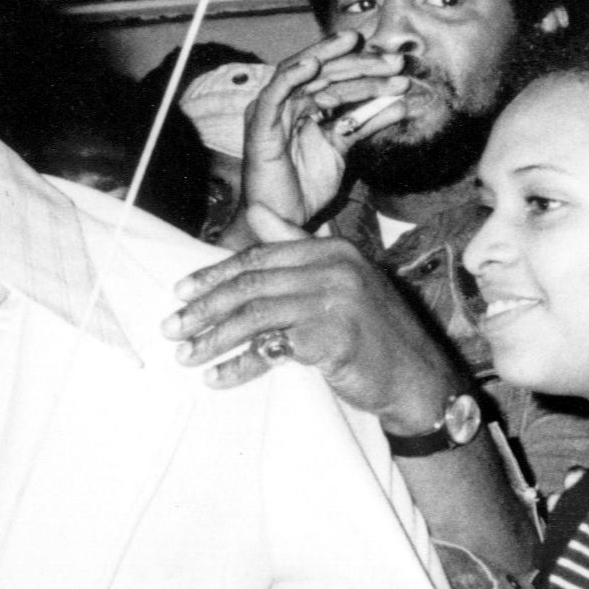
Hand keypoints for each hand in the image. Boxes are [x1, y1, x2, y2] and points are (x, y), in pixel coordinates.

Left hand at [165, 219, 464, 424]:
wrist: (417, 379)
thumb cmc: (372, 333)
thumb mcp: (338, 280)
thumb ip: (296, 245)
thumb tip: (256, 210)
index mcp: (331, 249)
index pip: (259, 258)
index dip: (214, 275)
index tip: (180, 293)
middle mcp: (335, 268)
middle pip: (251, 285)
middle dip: (205, 308)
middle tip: (172, 328)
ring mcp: (337, 302)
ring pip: (256, 316)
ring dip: (214, 339)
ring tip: (187, 356)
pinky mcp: (335, 338)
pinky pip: (272, 349)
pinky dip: (240, 365)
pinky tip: (219, 378)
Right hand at [242, 30, 413, 225]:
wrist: (284, 220)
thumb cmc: (306, 187)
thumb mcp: (343, 148)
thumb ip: (366, 123)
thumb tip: (400, 105)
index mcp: (304, 105)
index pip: (336, 77)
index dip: (367, 71)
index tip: (398, 68)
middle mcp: (287, 103)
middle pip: (323, 71)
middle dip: (359, 63)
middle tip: (392, 61)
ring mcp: (272, 112)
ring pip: (302, 75)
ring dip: (332, 61)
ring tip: (357, 46)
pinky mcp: (259, 126)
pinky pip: (274, 94)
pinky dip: (292, 77)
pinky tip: (313, 65)